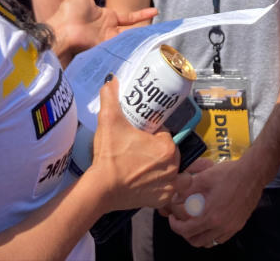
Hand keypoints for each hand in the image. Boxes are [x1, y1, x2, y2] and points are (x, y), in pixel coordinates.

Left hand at [48, 0, 156, 64]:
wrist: (61, 29)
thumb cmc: (69, 10)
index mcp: (106, 17)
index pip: (128, 16)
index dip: (141, 14)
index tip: (155, 11)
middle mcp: (109, 29)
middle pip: (132, 30)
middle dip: (145, 28)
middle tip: (161, 26)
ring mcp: (107, 40)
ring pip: (129, 38)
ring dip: (141, 36)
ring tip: (158, 33)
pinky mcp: (105, 48)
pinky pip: (121, 46)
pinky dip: (131, 45)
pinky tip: (144, 42)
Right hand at [87, 78, 189, 210]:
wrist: (101, 188)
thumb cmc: (109, 155)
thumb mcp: (109, 121)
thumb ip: (111, 98)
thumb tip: (111, 79)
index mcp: (166, 146)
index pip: (166, 134)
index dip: (155, 133)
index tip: (142, 136)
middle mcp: (173, 166)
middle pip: (172, 152)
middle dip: (161, 150)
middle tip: (143, 151)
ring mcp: (169, 185)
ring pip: (178, 173)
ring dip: (171, 170)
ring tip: (155, 168)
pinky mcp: (162, 199)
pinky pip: (172, 191)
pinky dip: (166, 188)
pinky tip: (153, 183)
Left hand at [166, 157, 264, 246]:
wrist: (253, 174)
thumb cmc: (229, 174)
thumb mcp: (204, 177)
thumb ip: (187, 189)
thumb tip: (174, 197)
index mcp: (211, 215)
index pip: (186, 231)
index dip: (175, 226)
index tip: (173, 218)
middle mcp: (221, 226)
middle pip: (196, 241)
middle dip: (185, 233)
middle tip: (182, 221)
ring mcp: (231, 228)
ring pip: (209, 242)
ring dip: (198, 236)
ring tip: (195, 223)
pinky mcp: (238, 226)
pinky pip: (221, 239)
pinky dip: (212, 235)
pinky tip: (210, 223)